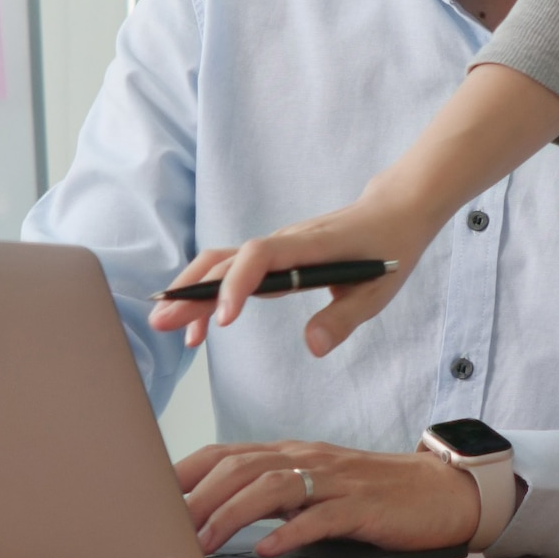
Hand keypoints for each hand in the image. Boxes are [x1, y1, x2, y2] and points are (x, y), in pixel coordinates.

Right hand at [158, 192, 446, 353]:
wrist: (393, 211)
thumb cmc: (388, 248)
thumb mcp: (378, 290)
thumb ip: (344, 317)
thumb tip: (311, 346)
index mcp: (309, 247)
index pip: (260, 256)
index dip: (237, 283)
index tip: (224, 319)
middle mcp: (283, 243)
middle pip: (226, 260)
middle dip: (193, 291)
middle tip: (164, 322)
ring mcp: (275, 248)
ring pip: (221, 263)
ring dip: (192, 290)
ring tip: (168, 325)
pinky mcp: (273, 258)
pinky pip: (232, 271)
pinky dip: (209, 294)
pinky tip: (199, 326)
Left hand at [175, 440, 483, 555]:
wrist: (439, 492)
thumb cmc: (370, 496)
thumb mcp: (313, 489)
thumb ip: (270, 495)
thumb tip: (212, 515)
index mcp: (291, 454)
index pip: (226, 453)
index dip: (184, 471)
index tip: (149, 496)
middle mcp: (307, 459)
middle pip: (241, 467)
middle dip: (198, 496)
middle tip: (168, 529)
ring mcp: (335, 481)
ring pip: (272, 487)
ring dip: (231, 515)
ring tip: (204, 542)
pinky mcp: (362, 506)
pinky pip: (320, 516)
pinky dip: (289, 532)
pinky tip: (267, 550)